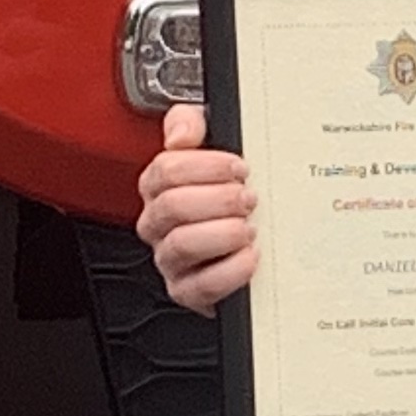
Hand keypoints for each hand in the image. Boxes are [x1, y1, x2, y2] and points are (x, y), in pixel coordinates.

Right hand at [135, 103, 257, 311]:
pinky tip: (250, 257)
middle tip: (249, 198)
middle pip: (173, 205)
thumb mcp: (214, 146)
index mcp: (160, 187)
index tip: (239, 167)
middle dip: (219, 199)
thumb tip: (182, 132)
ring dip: (223, 233)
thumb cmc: (230, 194)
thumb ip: (191, 123)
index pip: (166, 169)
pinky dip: (230, 271)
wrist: (256, 246)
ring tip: (250, 228)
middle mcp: (159, 224)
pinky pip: (200, 286)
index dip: (207, 165)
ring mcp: (171, 259)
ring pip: (182, 244)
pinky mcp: (188, 292)